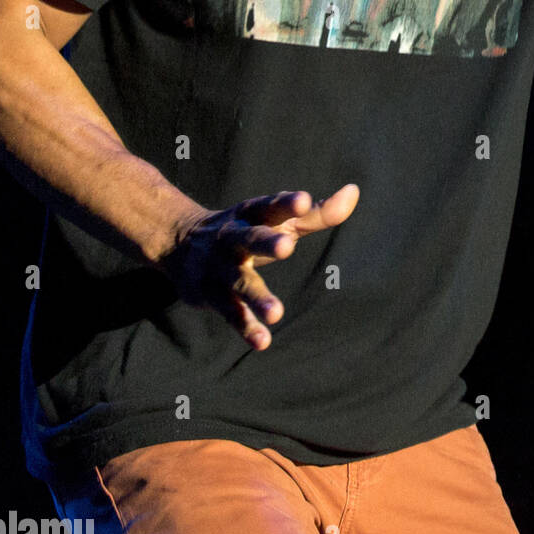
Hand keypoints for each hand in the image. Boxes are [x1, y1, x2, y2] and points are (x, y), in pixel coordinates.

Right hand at [158, 185, 359, 349]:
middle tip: (286, 247)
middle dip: (266, 242)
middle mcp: (234, 237)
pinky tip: (262, 341)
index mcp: (253, 213)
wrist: (178, 241)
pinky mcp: (211, 295)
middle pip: (250, 238)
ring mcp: (220, 266)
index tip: (305, 201)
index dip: (287, 203)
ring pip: (239, 281)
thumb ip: (318, 212)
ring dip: (256, 297)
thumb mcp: (278, 218)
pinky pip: (229, 312)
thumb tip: (354, 192)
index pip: (271, 206)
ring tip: (277, 313)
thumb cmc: (246, 227)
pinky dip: (244, 326)